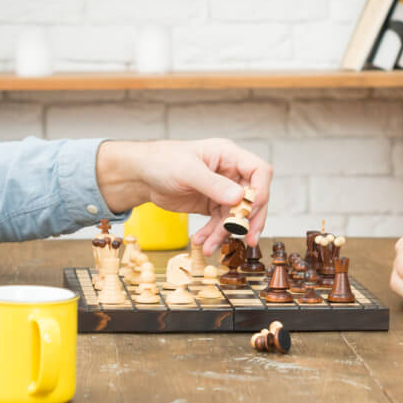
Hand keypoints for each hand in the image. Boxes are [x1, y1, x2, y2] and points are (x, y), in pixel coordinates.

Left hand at [95, 138, 271, 252]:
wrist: (142, 175)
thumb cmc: (163, 161)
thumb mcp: (187, 171)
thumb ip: (214, 184)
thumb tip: (240, 197)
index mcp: (228, 155)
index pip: (259, 171)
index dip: (261, 191)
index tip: (250, 210)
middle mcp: (230, 172)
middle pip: (254, 197)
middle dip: (249, 219)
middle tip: (247, 238)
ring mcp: (222, 189)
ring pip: (236, 215)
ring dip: (225, 233)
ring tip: (210, 246)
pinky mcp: (212, 204)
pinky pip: (220, 223)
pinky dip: (213, 235)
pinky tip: (202, 243)